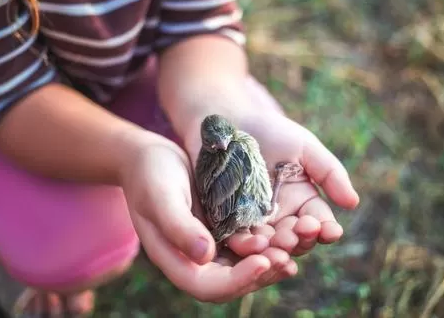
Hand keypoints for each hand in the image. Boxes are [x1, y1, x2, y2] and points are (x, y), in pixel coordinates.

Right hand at [119, 132, 296, 302]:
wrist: (149, 158)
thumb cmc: (150, 175)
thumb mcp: (160, 197)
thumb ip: (179, 227)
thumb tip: (205, 256)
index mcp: (176, 260)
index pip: (209, 285)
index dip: (238, 280)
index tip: (263, 261)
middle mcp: (195, 260)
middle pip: (232, 283)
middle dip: (261, 274)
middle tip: (287, 258)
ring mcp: (210, 246)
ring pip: (244, 266)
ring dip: (270, 261)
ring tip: (294, 248)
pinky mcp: (222, 229)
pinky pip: (248, 245)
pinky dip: (268, 244)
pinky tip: (288, 234)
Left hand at [182, 81, 359, 258]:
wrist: (229, 121)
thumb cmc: (271, 131)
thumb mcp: (305, 147)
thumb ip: (329, 173)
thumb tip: (353, 203)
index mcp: (303, 202)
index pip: (319, 222)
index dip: (326, 229)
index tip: (330, 230)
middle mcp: (281, 218)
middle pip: (296, 239)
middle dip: (300, 239)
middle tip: (300, 232)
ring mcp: (254, 223)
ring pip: (268, 245)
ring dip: (275, 249)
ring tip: (278, 244)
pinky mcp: (227, 223)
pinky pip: (238, 240)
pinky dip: (246, 246)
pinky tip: (252, 245)